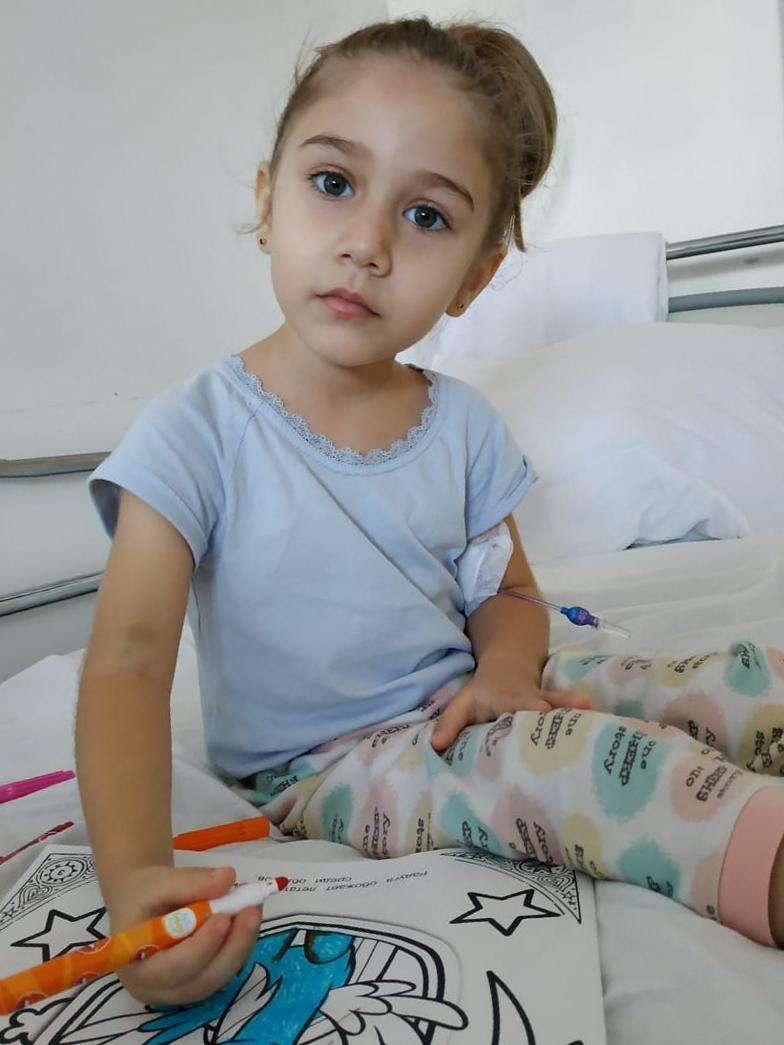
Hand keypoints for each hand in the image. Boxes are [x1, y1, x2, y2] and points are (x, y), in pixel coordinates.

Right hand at [107, 865, 262, 1005]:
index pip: (171, 969)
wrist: (142, 904)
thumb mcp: (159, 881)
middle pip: (201, 980)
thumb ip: (191, 881)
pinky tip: (246, 919)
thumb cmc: (144, 894)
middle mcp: (156, 988)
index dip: (201, 947)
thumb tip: (228, 878)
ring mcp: (180, 990)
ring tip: (253, 909)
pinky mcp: (199, 982)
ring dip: (240, 944)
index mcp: (136, 965)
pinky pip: (223, 970)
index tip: (223, 918)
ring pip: (218, 977)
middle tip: (252, 911)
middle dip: (231, 947)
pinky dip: (239, 945)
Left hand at [430, 664, 590, 751]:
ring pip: (562, 703)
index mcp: (507, 698)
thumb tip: (436, 746)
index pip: (518, 702)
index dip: (529, 704)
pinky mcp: (558, 708)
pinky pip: (571, 711)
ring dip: (576, 707)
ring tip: (594, 708)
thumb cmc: (484, 692)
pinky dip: (585, 715)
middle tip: (580, 706)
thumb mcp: (464, 703)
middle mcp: (530, 699)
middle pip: (547, 701)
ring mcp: (547, 701)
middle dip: (560, 705)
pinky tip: (606, 722)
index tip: (539, 707)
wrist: (509, 667)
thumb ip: (451, 722)